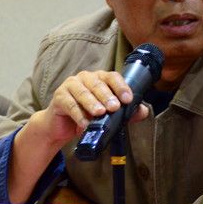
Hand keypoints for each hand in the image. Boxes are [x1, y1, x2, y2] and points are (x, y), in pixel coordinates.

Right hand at [30, 70, 149, 147]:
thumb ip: (126, 112)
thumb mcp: (108, 115)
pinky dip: (78, 114)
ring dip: (92, 103)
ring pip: (83, 92)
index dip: (121, 87)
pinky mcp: (59, 97)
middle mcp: (85, 78)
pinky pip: (69, 104)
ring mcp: (71, 85)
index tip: (128, 99)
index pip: (112, 77)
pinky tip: (84, 123)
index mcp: (100, 78)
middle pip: (97, 83)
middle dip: (107, 96)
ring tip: (100, 113)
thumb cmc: (88, 115)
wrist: (63, 126)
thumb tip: (143, 111)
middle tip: (114, 107)